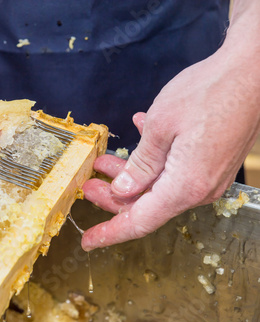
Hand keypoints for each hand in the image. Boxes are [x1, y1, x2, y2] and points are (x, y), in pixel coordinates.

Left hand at [81, 38, 259, 250]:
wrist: (253, 70)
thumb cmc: (209, 92)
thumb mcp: (160, 127)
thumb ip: (139, 165)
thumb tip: (123, 191)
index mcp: (184, 186)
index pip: (139, 221)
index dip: (110, 233)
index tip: (89, 241)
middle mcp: (199, 188)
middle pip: (147, 204)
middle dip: (113, 197)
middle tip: (88, 185)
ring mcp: (209, 177)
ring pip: (158, 186)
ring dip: (130, 175)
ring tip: (103, 162)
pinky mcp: (213, 163)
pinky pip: (175, 171)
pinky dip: (152, 161)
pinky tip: (140, 137)